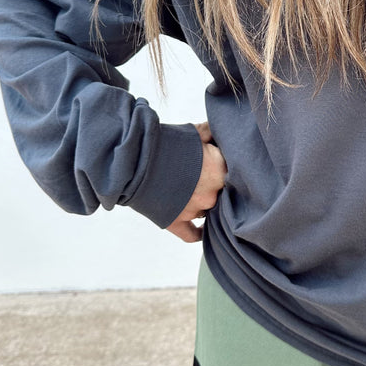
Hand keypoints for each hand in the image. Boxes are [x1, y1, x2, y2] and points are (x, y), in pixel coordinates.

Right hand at [166, 122, 226, 242]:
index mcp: (219, 170)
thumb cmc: (163, 143)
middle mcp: (211, 194)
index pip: (233, 171)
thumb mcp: (192, 132)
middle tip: (202, 175)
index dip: (225, 166)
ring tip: (193, 191)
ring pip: (208, 209)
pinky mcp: (175, 222)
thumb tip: (222, 132)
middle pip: (221, 192)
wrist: (132, 160)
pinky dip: (199, 232)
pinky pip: (193, 234)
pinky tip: (203, 229)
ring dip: (203, 201)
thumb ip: (212, 133)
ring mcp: (194, 210)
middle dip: (213, 183)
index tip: (217, 162)